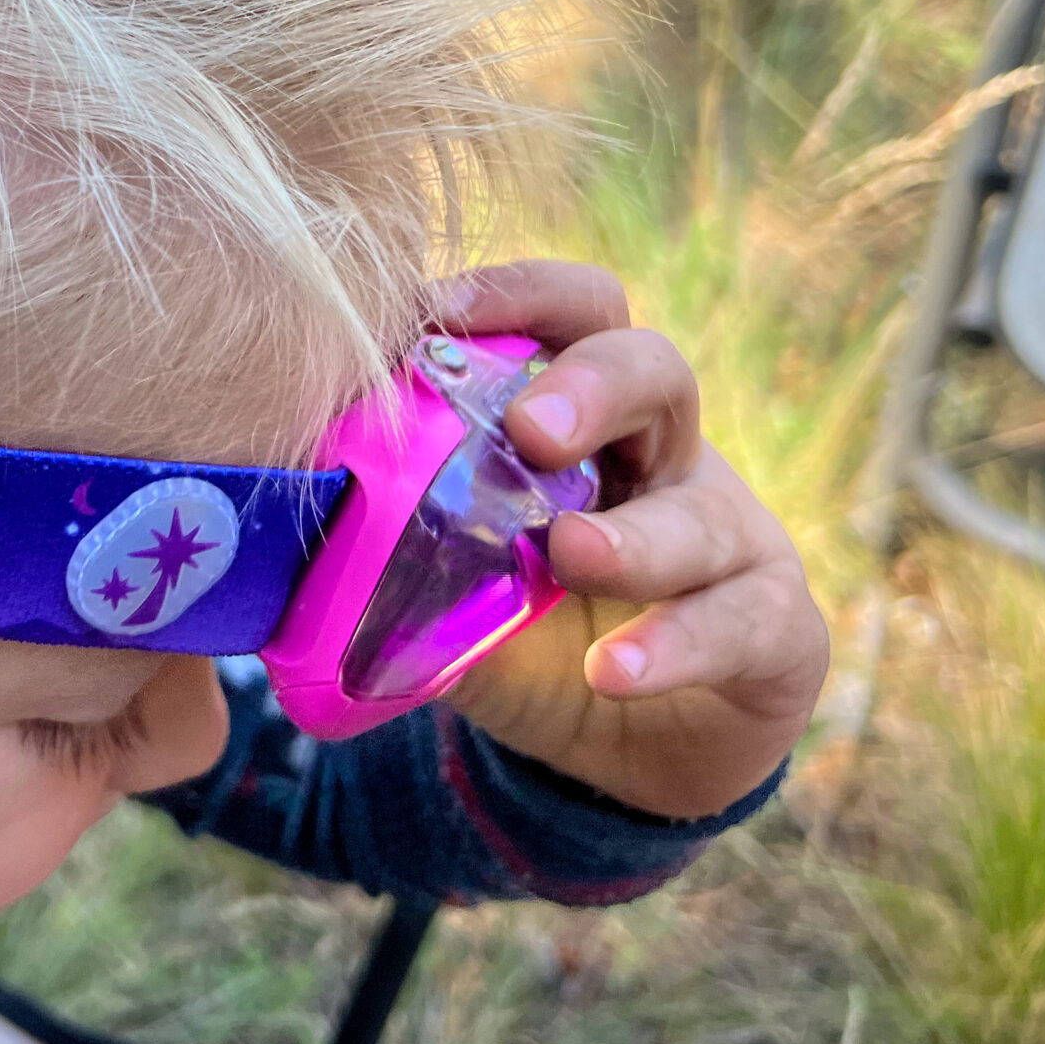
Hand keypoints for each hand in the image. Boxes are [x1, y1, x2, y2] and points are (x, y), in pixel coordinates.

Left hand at [430, 260, 827, 821]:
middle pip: (655, 372)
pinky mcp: (774, 629)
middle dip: (591, 387)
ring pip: (699, 512)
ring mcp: (729, 538)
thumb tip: (270, 522)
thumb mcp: (455, 574)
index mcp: (586, 417)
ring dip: (632, 536)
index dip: (519, 294)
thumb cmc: (533, 625)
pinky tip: (613, 668)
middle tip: (527, 428)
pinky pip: (740, 624)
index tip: (436, 310)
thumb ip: (386, 541)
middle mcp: (667, 456)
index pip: (574, 313)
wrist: (629, 749)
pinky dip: (674, 646)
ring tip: (571, 554)